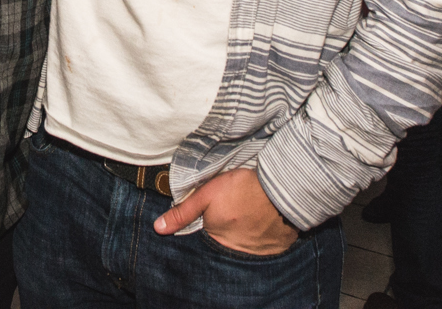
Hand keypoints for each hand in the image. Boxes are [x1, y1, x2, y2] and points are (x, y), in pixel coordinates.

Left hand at [153, 167, 299, 255]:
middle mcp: (235, 250)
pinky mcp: (276, 248)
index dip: (209, 223)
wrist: (283, 188)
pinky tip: (263, 220)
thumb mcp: (207, 193)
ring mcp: (256, 252)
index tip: (220, 211)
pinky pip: (264, 247)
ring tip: (249, 213)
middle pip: (224, 243)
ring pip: (244, 246)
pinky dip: (262, 236)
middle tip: (236, 211)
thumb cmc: (243, 188)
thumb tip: (158, 229)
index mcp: (216, 237)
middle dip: (227, 230)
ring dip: (244, 234)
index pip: (206, 236)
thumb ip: (183, 212)